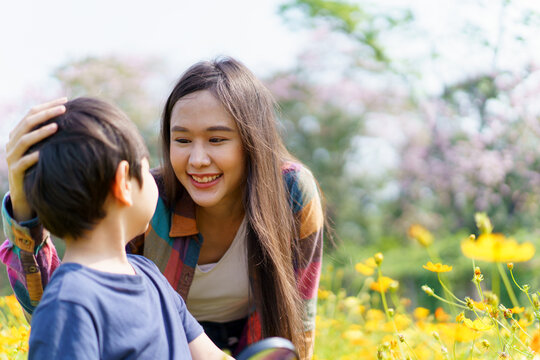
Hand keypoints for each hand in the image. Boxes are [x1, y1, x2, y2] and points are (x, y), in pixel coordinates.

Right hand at [5, 98, 66, 220]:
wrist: (27, 195)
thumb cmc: (41, 168)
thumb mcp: (46, 149)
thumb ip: (52, 135)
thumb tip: (74, 118)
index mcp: (19, 134)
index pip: (31, 113)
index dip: (47, 106)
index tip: (66, 100)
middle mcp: (12, 143)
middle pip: (27, 123)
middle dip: (46, 114)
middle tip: (64, 109)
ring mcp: (12, 157)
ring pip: (24, 140)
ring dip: (41, 132)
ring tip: (57, 126)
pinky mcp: (15, 172)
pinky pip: (24, 161)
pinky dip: (35, 155)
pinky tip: (46, 152)